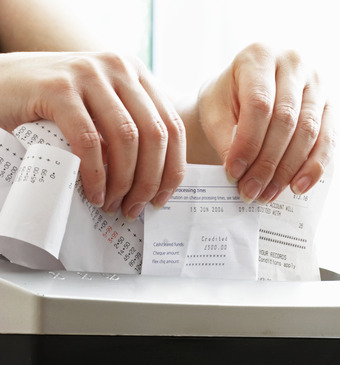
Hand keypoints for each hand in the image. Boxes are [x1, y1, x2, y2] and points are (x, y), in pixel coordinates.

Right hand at [0, 52, 185, 218]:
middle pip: (154, 134)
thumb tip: (158, 178)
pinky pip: (89, 140)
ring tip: (113, 204)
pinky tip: (94, 193)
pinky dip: (95, 173)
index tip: (163, 197)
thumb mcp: (101, 105)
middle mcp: (118, 68)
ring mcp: (88, 74)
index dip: (173, 167)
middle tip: (135, 207)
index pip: (172, 125)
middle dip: (150, 180)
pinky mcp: (58, 89)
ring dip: (124, 180)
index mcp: (135, 73)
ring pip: (127, 138)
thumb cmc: (53, 103)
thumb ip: (129, 125)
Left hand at [195, 43, 334, 202]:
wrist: (251, 85)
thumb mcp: (217, 107)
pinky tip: (298, 187)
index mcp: (260, 55)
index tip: (233, 173)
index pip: (259, 104)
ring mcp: (319, 83)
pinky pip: (328, 140)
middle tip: (251, 191)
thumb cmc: (231, 96)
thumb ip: (224, 135)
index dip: (247, 142)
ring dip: (288, 169)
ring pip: (308, 132)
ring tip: (269, 194)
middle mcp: (295, 63)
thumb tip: (238, 171)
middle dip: (267, 162)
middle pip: (286, 120)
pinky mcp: (332, 105)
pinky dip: (314, 167)